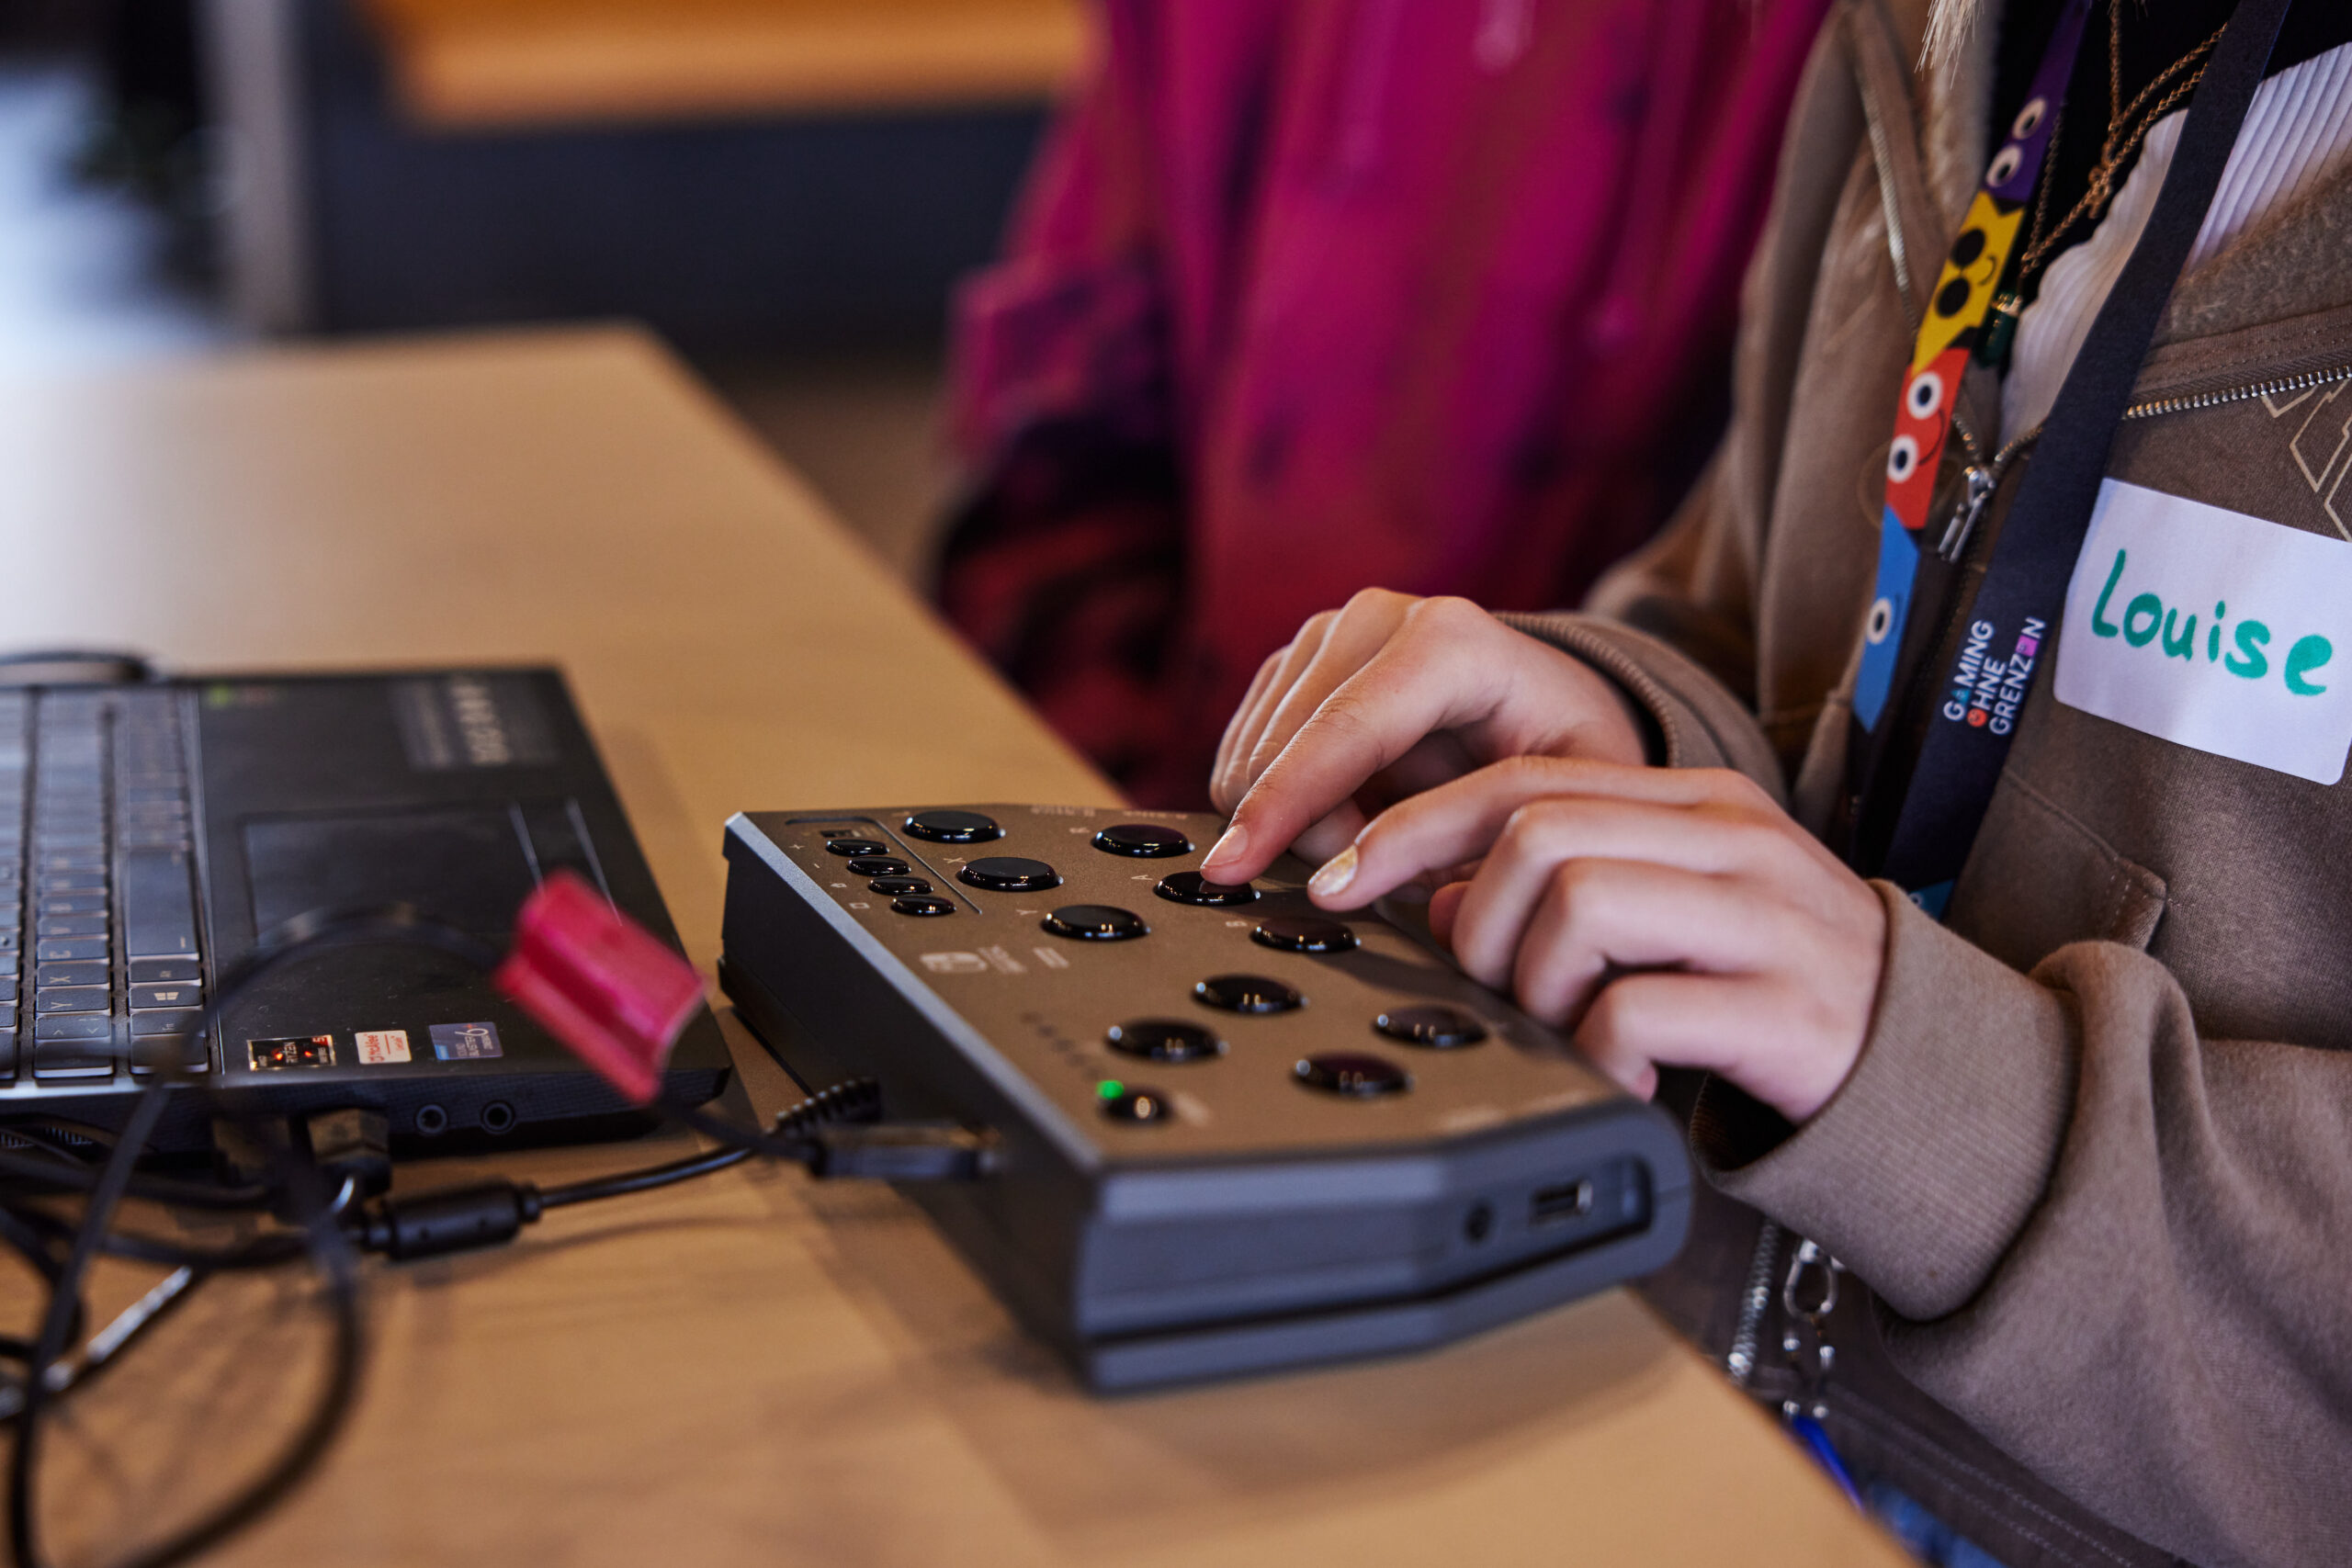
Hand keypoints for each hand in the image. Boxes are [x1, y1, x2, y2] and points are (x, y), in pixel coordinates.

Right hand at [1202, 591, 1646, 881]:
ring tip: (1381, 837)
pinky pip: (1243, 757)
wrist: (1545, 707)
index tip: (1232, 870)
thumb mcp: (1561, 803)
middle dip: (1311, 837)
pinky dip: (1282, 806)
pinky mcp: (1291, 662)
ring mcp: (1325, 633)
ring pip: (1250, 757)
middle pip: (1283, 749)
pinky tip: (1348, 812)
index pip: (1344, 728)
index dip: (1285, 804)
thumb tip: (1362, 883)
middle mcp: (1376, 618)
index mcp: (1451, 640)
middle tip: (1384, 874)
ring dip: (1299, 824)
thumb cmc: (1559, 758)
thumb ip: (1475, 843)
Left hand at [1303, 758, 1885, 1122]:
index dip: (1412, 829)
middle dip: (1475, 924)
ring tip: (1572, 1034)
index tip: (1341, 879)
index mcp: (1695, 805)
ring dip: (1535, 986)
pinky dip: (1599, 1053)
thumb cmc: (1777, 995)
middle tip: (1499, 992)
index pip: (1522, 780)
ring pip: (1578, 902)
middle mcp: (1731, 841)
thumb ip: (1568, 887)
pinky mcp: (1790, 1006)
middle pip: (1535, 833)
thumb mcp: (1671, 919)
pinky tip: (1624, 1077)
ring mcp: (1766, 917)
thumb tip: (1437, 900)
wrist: (1935, 1072)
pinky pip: (1638, 1008)